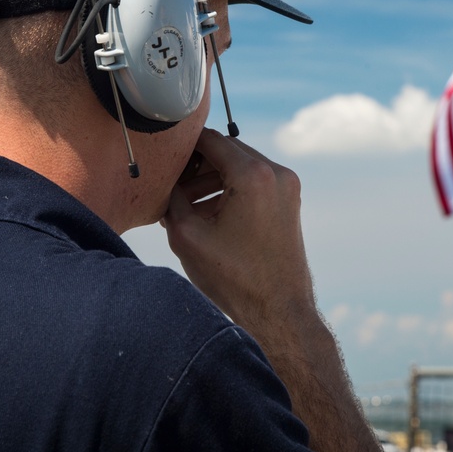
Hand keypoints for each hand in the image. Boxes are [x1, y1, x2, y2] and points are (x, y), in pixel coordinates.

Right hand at [162, 129, 381, 451]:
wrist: (278, 311)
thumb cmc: (234, 278)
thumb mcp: (186, 234)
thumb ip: (172, 196)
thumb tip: (165, 180)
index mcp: (253, 175)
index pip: (208, 140)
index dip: (181, 149)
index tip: (163, 163)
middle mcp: (275, 172)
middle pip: (225, 149)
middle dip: (196, 165)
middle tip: (172, 186)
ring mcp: (287, 185)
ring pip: (240, 164)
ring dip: (212, 177)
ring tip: (187, 203)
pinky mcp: (289, 200)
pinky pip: (254, 180)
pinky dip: (231, 188)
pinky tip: (209, 212)